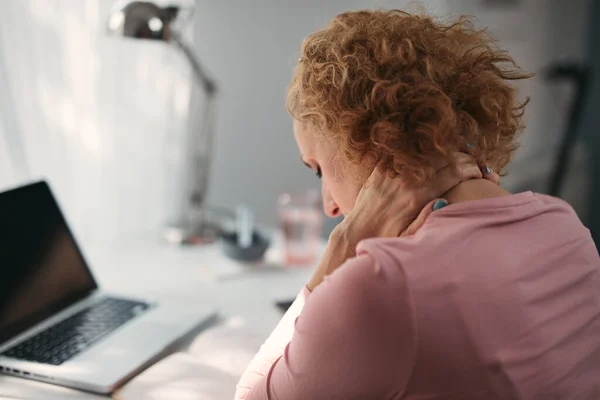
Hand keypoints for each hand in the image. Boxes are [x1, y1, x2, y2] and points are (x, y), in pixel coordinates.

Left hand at [307, 152, 498, 290]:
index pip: (453, 173)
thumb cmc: (387, 239)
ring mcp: (393, 171)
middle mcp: (405, 179)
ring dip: (449, 152)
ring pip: (428, 152)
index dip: (473, 169)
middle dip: (467, 158)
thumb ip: (428, 221)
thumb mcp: (409, 238)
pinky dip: (426, 152)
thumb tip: (444, 202)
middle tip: (480, 165)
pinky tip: (438, 155)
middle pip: (445, 158)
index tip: (486, 173)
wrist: (356, 232)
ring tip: (465, 157)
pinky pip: (408, 152)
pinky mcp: (382, 168)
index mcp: (416, 195)